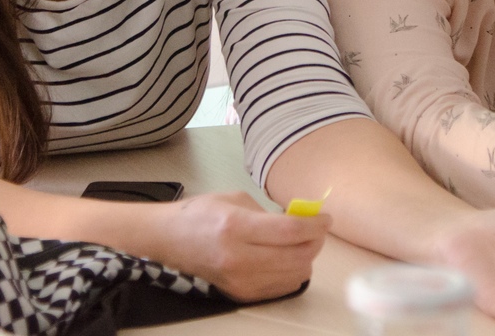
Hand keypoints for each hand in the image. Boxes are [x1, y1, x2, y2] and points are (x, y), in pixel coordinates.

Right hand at [153, 191, 329, 301]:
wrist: (168, 240)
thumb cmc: (201, 214)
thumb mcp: (236, 200)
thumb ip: (269, 212)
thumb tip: (300, 220)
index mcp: (237, 227)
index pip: (290, 230)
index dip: (315, 225)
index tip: (326, 219)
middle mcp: (238, 258)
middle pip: (297, 256)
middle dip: (315, 242)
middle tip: (317, 230)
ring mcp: (239, 280)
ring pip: (294, 275)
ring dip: (306, 258)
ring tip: (302, 243)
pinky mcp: (240, 294)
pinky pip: (281, 288)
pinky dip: (292, 273)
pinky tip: (288, 259)